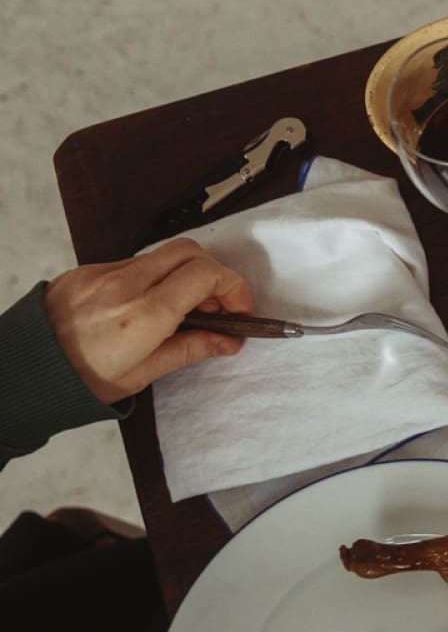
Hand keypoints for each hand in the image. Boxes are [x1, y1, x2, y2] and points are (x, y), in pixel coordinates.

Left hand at [42, 238, 252, 403]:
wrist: (26, 369)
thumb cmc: (81, 379)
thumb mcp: (142, 373)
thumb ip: (189, 349)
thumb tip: (229, 341)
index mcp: (143, 315)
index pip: (205, 275)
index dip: (233, 287)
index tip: (237, 309)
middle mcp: (124, 286)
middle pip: (189, 251)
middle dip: (213, 274)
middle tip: (213, 306)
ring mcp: (103, 274)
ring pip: (161, 255)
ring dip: (182, 275)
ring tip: (179, 310)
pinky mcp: (87, 271)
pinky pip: (131, 263)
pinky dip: (151, 278)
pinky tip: (143, 306)